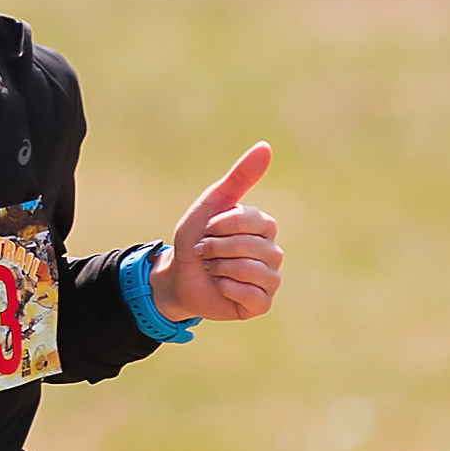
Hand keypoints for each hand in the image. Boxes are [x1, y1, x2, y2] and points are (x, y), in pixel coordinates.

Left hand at [147, 141, 281, 325]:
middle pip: (253, 247)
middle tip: (204, 253)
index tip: (207, 230)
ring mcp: (270, 279)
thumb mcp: (213, 203)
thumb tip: (266, 146)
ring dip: (221, 268)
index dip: (223, 226)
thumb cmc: (195, 238)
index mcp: (264, 228)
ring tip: (212, 269)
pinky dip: (228, 289)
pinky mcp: (261, 304)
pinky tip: (221, 287)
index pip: (254, 222)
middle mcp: (272, 253)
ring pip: (252, 271)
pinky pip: (253, 295)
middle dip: (217, 249)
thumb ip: (240, 176)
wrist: (177, 275)